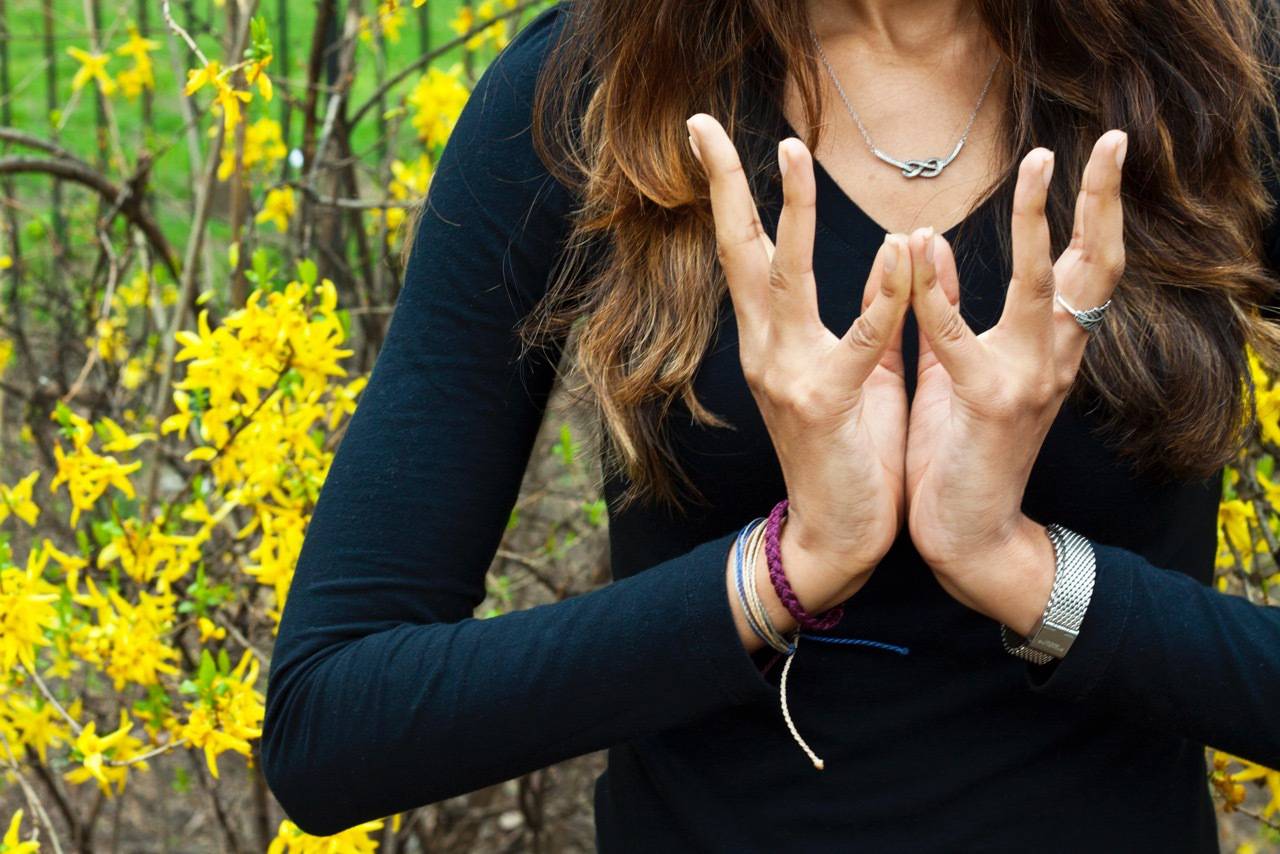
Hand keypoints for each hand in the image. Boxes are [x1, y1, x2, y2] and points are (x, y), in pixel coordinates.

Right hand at [687, 113, 911, 617]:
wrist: (838, 537)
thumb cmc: (852, 454)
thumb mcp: (864, 372)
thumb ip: (873, 312)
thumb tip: (893, 254)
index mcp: (773, 340)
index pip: (746, 254)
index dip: (731, 193)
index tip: (711, 137)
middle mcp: (767, 350)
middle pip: (738, 253)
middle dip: (723, 186)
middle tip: (701, 127)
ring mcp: (788, 377)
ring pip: (783, 281)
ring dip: (790, 215)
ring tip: (790, 157)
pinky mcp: (826, 406)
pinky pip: (858, 343)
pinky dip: (880, 298)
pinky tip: (896, 251)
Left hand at [903, 130, 1127, 634]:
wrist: (966, 534)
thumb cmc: (958, 449)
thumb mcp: (953, 368)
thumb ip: (947, 308)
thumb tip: (937, 247)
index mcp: (1047, 348)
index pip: (1084, 267)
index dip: (1097, 210)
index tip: (1103, 151)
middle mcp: (1053, 359)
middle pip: (1095, 267)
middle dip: (1104, 201)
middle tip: (1115, 141)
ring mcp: (1028, 382)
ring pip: (1045, 288)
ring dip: (1040, 224)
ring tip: (1038, 168)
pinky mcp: (988, 406)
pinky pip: (956, 339)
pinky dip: (935, 295)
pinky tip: (917, 251)